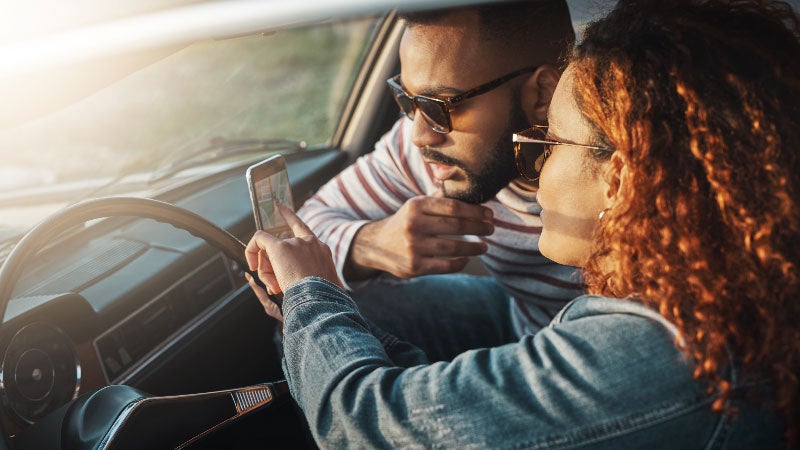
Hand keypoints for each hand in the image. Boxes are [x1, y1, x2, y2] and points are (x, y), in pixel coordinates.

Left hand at [245, 204, 341, 318]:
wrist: (318, 299)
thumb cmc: (321, 298)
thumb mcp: (325, 286)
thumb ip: (313, 277)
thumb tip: (293, 281)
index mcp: (322, 250)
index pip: (304, 230)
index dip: (291, 218)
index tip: (281, 208)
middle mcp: (310, 242)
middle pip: (284, 245)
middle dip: (275, 265)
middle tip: (276, 284)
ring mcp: (295, 243)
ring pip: (271, 249)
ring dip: (268, 270)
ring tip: (275, 287)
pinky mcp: (280, 247)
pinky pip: (259, 239)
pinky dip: (252, 250)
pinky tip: (253, 265)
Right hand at [345, 196, 492, 278]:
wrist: (375, 245)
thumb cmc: (405, 222)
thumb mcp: (416, 205)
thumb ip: (439, 198)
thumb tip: (468, 187)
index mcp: (416, 206)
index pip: (453, 207)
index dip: (475, 211)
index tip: (489, 214)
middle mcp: (414, 225)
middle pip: (456, 226)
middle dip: (478, 227)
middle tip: (491, 229)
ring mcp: (413, 247)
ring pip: (453, 248)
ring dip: (473, 247)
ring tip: (484, 246)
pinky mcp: (414, 267)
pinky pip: (445, 266)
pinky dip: (460, 263)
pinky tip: (466, 258)